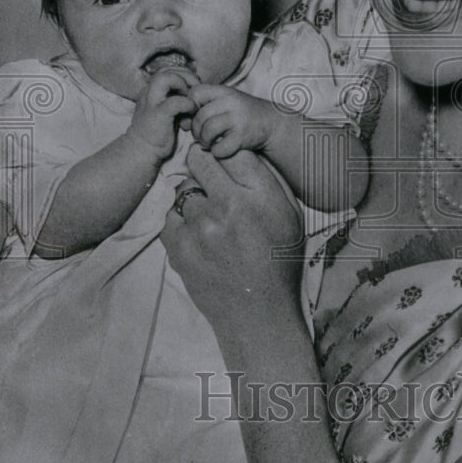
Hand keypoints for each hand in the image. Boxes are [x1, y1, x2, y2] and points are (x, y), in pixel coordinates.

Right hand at [127, 68, 198, 162]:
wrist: (142, 151)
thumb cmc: (158, 132)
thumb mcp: (167, 111)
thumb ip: (176, 98)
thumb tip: (196, 90)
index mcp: (150, 91)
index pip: (167, 70)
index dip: (184, 74)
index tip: (194, 87)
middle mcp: (148, 93)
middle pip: (166, 70)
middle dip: (185, 76)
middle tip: (196, 90)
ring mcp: (152, 102)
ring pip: (165, 78)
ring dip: (183, 84)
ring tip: (191, 98)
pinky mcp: (158, 114)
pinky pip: (175, 101)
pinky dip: (188, 103)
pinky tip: (192, 111)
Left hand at [161, 145, 302, 327]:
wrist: (258, 312)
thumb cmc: (279, 261)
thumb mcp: (291, 214)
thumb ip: (269, 179)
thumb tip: (243, 150)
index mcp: (260, 195)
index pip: (232, 150)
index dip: (227, 151)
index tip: (225, 159)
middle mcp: (228, 205)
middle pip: (200, 159)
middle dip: (205, 163)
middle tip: (211, 178)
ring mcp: (200, 227)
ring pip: (183, 188)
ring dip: (194, 195)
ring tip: (210, 216)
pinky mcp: (179, 246)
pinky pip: (171, 216)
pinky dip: (182, 221)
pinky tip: (199, 234)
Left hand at [189, 84, 276, 158]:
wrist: (272, 123)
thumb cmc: (242, 114)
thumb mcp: (226, 102)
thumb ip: (205, 107)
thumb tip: (183, 122)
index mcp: (224, 91)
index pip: (195, 93)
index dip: (190, 106)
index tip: (196, 116)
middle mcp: (231, 102)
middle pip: (200, 116)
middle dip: (196, 130)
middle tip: (202, 136)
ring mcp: (237, 119)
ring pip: (207, 131)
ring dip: (204, 142)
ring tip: (209, 143)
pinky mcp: (243, 136)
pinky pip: (220, 148)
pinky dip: (217, 152)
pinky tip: (221, 149)